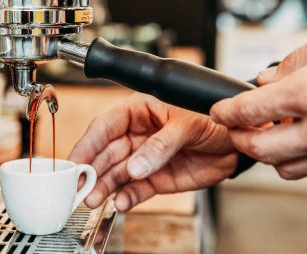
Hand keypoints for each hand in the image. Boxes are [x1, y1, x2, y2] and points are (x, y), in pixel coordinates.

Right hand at [68, 93, 237, 211]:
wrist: (238, 141)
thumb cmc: (213, 117)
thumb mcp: (188, 123)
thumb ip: (162, 144)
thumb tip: (136, 167)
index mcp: (139, 111)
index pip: (105, 126)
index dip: (87, 144)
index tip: (75, 162)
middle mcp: (137, 135)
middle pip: (106, 153)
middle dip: (91, 171)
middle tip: (80, 187)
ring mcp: (145, 158)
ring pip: (117, 174)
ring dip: (104, 187)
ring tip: (94, 199)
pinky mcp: (157, 178)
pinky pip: (137, 189)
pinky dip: (128, 197)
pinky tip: (120, 202)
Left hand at [211, 44, 306, 179]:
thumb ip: (288, 69)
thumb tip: (265, 80)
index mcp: (304, 95)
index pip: (247, 110)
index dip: (225, 112)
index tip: (218, 112)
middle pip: (259, 148)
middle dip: (239, 138)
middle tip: (235, 127)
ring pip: (282, 167)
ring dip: (266, 153)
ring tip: (265, 134)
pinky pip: (303, 169)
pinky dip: (291, 159)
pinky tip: (291, 141)